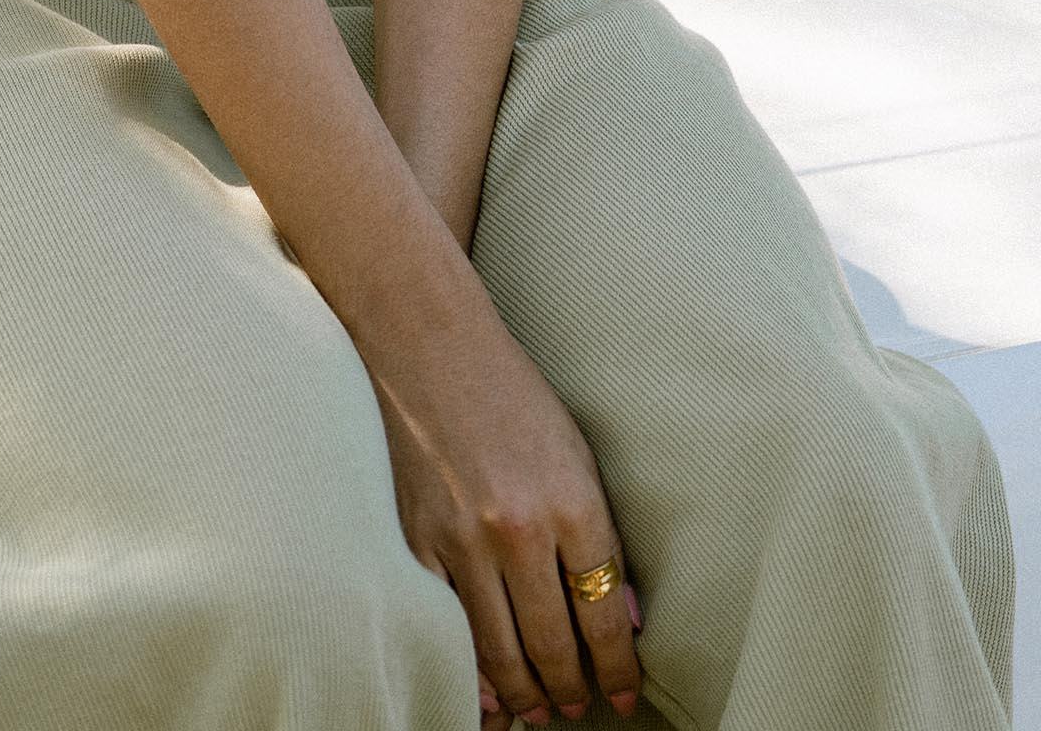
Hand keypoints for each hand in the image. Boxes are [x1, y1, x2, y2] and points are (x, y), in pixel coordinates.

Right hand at [371, 315, 644, 723]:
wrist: (430, 345)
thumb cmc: (511, 393)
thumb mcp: (577, 452)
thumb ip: (600, 535)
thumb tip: (620, 616)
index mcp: (571, 502)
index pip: (603, 615)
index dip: (617, 668)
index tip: (623, 693)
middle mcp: (519, 530)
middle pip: (553, 645)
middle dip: (571, 690)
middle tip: (579, 708)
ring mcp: (462, 541)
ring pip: (500, 652)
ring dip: (525, 695)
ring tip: (539, 712)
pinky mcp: (417, 542)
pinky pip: (447, 628)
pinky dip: (469, 670)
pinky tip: (485, 693)